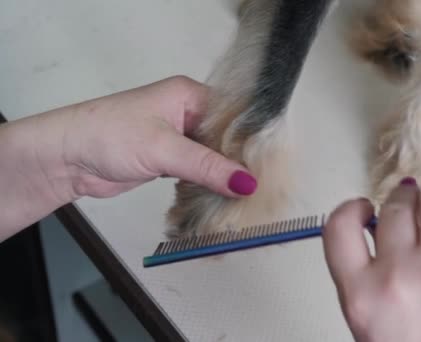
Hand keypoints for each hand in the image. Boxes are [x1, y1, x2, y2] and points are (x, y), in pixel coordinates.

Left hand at [0, 76, 255, 238]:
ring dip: (222, 177)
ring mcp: (177, 137)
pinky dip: (206, 185)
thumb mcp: (163, 149)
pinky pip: (197, 171)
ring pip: (212, 158)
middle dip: (237, 163)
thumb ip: (207, 167)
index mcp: (189, 95)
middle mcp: (187, 113)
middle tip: (258, 188)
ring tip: (243, 197)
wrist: (65, 157)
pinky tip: (219, 198)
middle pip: (225, 139)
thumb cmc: (107, 135)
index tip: (267, 166)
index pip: (233, 117)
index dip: (250, 141)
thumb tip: (246, 183)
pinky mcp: (169, 159)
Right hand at [322, 154, 420, 341]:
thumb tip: (379, 241)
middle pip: (394, 211)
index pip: (338, 227)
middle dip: (400, 199)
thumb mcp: (368, 329)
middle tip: (408, 197)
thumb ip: (364, 284)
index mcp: (360, 293)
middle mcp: (397, 273)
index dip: (350, 210)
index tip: (363, 210)